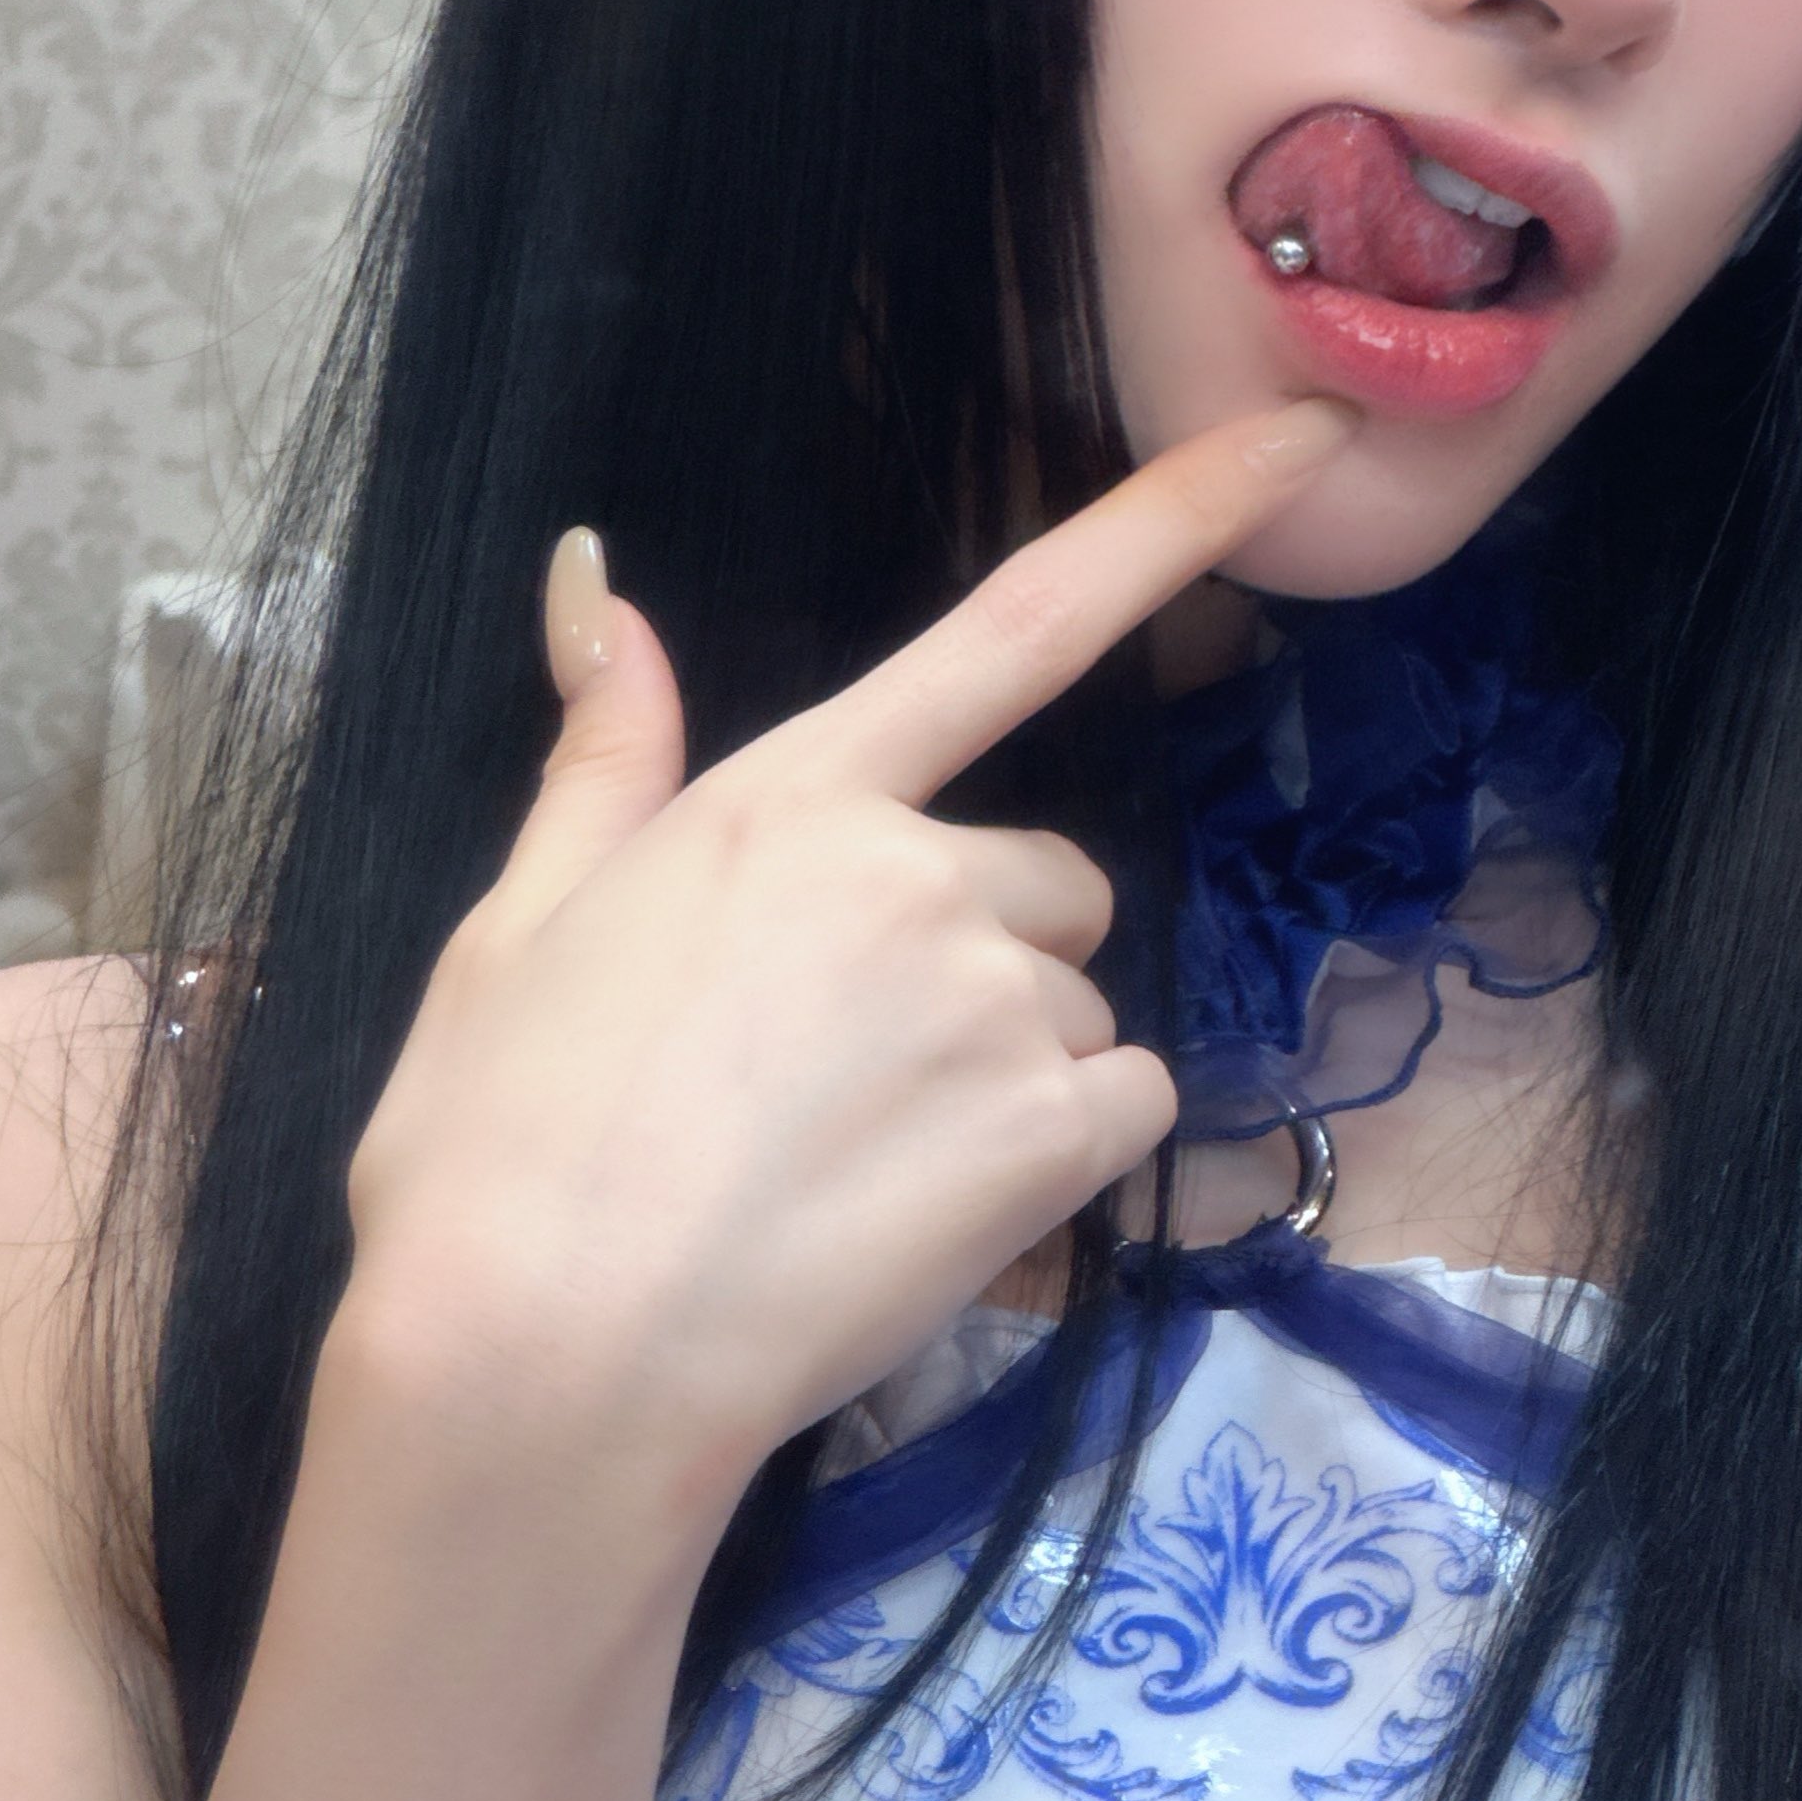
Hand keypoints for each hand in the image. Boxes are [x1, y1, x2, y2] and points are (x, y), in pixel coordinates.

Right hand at [340, 402, 1353, 1548]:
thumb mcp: (518, 927)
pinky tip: (917, 1222)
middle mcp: (915, 867)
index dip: (1183, 513)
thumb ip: (606, 753)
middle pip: (1040, 888)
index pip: (1020, 618)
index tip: (1309, 433)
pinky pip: (1115, 1118)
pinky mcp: (1049, 1129)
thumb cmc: (492, 1157)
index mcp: (788, 798)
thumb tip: (600, 579)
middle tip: (827, 1084)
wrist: (535, 1368)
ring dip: (1003, 1081)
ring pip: (1070, 1016)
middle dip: (978, 966)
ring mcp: (993, 997)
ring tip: (843, 1171)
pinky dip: (1048, 1168)